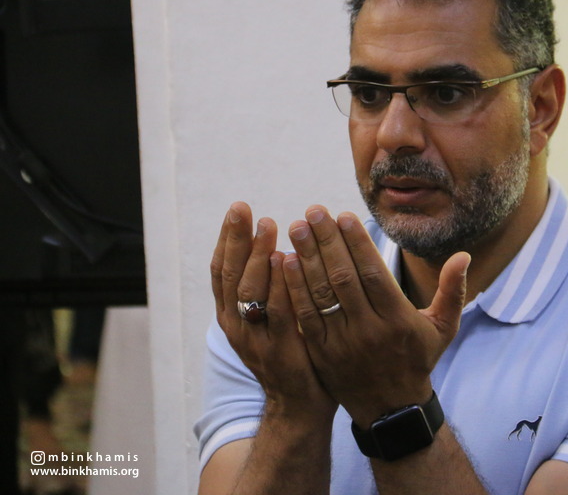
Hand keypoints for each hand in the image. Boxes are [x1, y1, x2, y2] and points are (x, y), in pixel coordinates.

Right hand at [210, 202, 336, 420]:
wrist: (298, 405)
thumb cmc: (290, 352)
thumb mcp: (270, 318)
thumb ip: (267, 289)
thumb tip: (274, 246)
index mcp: (231, 316)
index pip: (222, 271)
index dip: (226, 240)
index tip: (236, 209)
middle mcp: (237, 325)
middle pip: (229, 275)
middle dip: (235, 239)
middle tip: (244, 209)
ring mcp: (256, 339)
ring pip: (248, 291)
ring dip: (255, 255)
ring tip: (267, 226)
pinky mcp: (280, 349)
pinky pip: (278, 311)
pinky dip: (278, 284)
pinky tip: (284, 259)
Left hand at [282, 206, 470, 426]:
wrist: (391, 409)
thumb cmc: (418, 359)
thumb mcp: (443, 327)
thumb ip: (452, 290)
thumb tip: (463, 255)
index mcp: (398, 320)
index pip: (373, 274)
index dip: (356, 243)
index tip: (343, 216)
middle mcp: (369, 330)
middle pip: (343, 278)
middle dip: (327, 242)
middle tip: (313, 212)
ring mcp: (343, 343)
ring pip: (321, 295)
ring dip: (306, 258)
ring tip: (297, 229)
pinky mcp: (322, 354)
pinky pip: (305, 316)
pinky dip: (294, 289)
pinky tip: (286, 263)